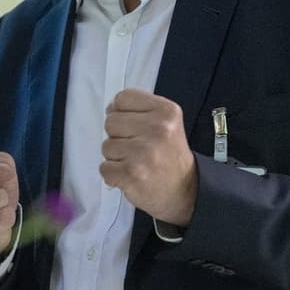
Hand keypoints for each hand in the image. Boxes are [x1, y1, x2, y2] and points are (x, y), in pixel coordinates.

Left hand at [100, 88, 197, 225]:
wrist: (185, 190)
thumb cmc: (169, 155)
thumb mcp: (166, 122)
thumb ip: (139, 110)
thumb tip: (110, 109)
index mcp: (166, 111)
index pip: (123, 98)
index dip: (122, 112)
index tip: (134, 126)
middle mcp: (157, 129)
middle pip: (110, 121)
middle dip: (119, 136)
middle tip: (138, 148)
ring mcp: (144, 152)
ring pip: (106, 145)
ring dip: (116, 157)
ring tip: (136, 162)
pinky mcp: (132, 174)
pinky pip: (104, 168)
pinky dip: (113, 175)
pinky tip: (131, 175)